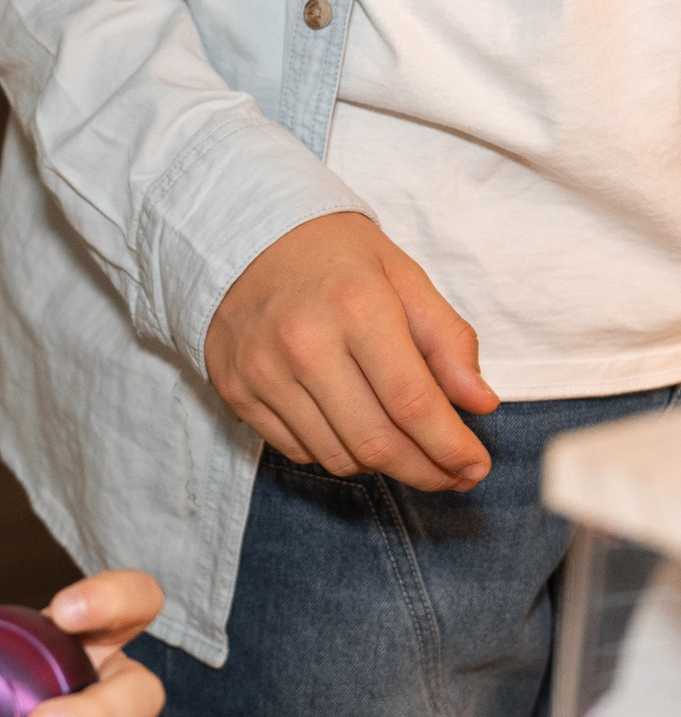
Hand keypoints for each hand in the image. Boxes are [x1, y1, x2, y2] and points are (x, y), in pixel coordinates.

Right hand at [203, 213, 497, 491]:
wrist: (244, 240)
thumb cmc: (336, 257)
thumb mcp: (405, 278)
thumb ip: (447, 340)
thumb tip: (480, 404)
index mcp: (357, 309)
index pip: (412, 402)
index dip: (450, 446)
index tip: (475, 466)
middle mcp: (304, 346)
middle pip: (375, 442)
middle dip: (424, 470)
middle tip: (452, 476)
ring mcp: (264, 374)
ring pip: (336, 455)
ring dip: (381, 465)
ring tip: (405, 450)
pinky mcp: (237, 393)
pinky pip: (297, 449)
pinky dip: (335, 451)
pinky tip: (353, 429)